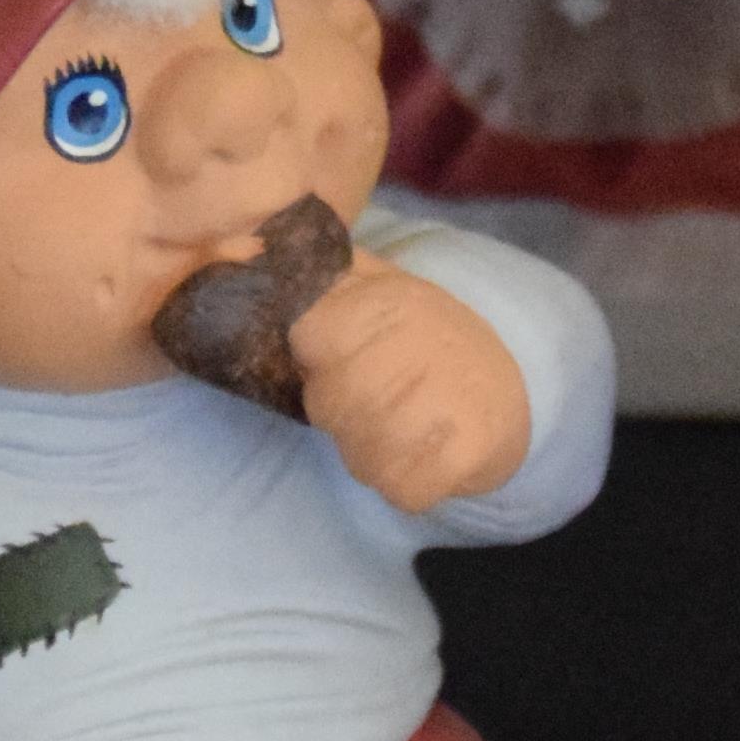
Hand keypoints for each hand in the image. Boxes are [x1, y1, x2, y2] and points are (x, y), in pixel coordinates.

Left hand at [286, 257, 529, 513]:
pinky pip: (403, 491)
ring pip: (361, 458)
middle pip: (328, 409)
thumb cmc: (418, 340)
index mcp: (385, 301)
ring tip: (404, 428)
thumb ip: (313, 275)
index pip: (309, 339)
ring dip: (375, 455)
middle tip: (379, 399)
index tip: (344, 356)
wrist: (505, 389)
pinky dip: (410, 485)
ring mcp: (442, 399)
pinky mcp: (468, 450)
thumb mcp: (372, 289)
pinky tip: (430, 456)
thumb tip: (233, 248)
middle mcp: (412, 345)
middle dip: (344, 416)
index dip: (318, 360)